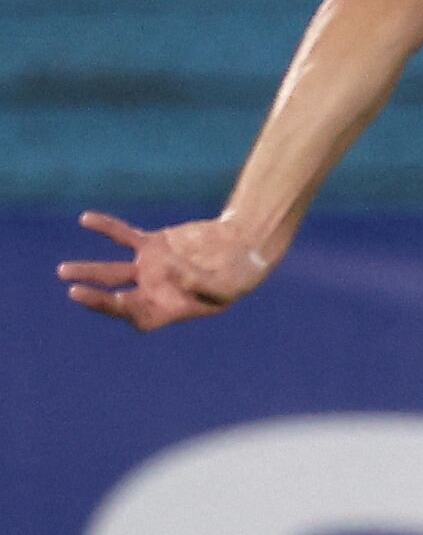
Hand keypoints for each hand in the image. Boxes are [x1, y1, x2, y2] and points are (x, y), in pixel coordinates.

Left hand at [57, 212, 272, 330]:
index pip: (137, 315)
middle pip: (117, 298)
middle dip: (95, 297)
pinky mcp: (154, 245)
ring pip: (113, 272)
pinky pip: (125, 237)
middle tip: (75, 291)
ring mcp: (152, 268)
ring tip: (62, 271)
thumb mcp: (228, 284)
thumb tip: (172, 269)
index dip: (123, 310)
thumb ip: (202, 281)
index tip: (117, 299)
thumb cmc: (242, 273)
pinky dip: (107, 228)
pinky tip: (86, 219)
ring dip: (89, 270)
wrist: (247, 246)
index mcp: (171, 309)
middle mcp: (155, 291)